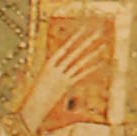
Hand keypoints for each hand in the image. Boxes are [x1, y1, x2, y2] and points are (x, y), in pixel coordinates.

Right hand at [15, 21, 106, 135]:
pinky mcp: (67, 86)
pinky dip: (91, 69)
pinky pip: (81, 75)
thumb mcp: (41, 76)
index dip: (74, 38)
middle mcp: (56, 69)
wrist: (32, 106)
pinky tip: (100, 63)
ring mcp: (62, 77)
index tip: (83, 29)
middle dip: (87, 41)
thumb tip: (59, 62)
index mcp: (48, 64)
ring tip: (103, 46)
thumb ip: (51, 68)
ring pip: (80, 63)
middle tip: (98, 32)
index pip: (64, 48)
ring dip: (93, 54)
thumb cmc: (35, 92)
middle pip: (75, 52)